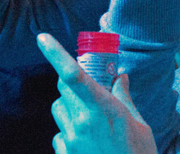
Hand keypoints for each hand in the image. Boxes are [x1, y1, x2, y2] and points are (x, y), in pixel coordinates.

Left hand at [38, 33, 156, 153]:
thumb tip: (119, 76)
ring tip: (92, 123)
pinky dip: (69, 134)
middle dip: (72, 84)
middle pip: (63, 88)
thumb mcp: (138, 124)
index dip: (54, 53)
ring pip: (59, 109)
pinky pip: (59, 134)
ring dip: (69, 108)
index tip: (41, 37)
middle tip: (90, 90)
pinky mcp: (64, 153)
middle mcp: (81, 121)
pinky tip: (87, 145)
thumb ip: (123, 98)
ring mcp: (70, 139)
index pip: (72, 74)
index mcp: (102, 108)